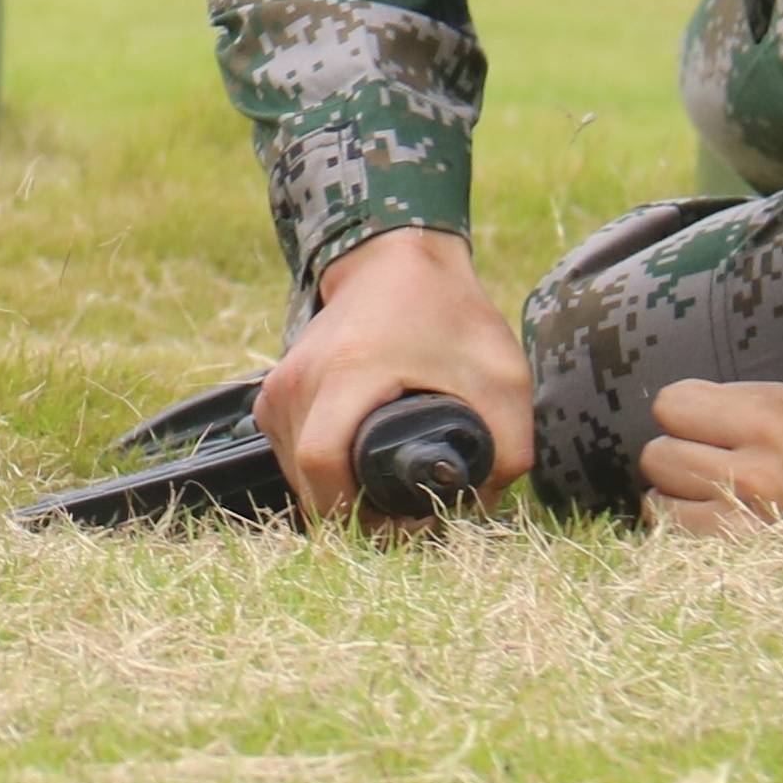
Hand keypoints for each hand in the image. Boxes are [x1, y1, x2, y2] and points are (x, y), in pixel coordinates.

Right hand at [256, 227, 536, 522]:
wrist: (394, 259)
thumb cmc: (450, 313)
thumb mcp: (501, 377)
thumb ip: (509, 449)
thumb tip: (480, 508)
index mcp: (347, 373)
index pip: (323, 465)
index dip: (360, 513)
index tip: (405, 522)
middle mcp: (299, 381)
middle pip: (309, 482)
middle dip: (358, 513)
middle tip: (409, 513)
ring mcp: (278, 387)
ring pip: (297, 474)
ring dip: (339, 493)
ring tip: (390, 484)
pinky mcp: (274, 393)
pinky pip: (291, 453)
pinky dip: (324, 470)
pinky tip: (363, 459)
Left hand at [640, 378, 782, 536]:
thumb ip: (726, 397)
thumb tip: (670, 405)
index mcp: (770, 420)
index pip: (671, 404)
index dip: (684, 415)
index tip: (707, 429)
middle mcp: (757, 469)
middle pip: (657, 453)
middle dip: (676, 457)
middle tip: (709, 466)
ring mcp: (745, 519)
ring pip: (655, 496)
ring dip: (676, 494)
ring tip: (710, 493)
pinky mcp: (735, 555)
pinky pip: (669, 529)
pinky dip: (679, 524)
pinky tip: (709, 519)